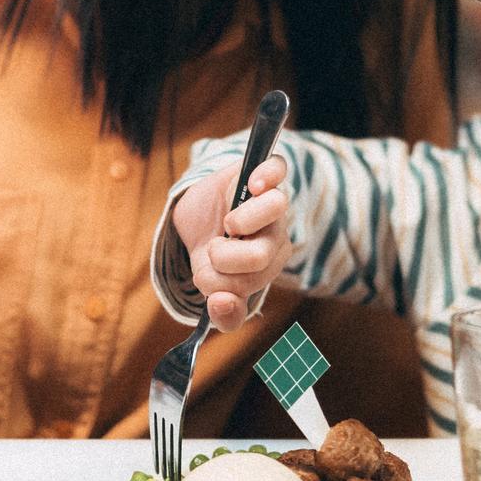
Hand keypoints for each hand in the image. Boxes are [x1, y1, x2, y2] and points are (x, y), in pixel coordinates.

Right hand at [172, 155, 290, 332]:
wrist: (203, 210)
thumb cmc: (214, 249)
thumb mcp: (212, 284)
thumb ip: (223, 311)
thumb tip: (220, 304)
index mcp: (269, 265)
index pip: (250, 285)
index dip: (220, 283)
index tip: (205, 275)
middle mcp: (276, 234)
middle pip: (259, 256)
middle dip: (223, 258)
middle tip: (213, 250)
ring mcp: (273, 202)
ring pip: (275, 209)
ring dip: (239, 221)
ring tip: (229, 223)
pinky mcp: (266, 172)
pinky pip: (277, 169)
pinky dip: (266, 176)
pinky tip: (252, 186)